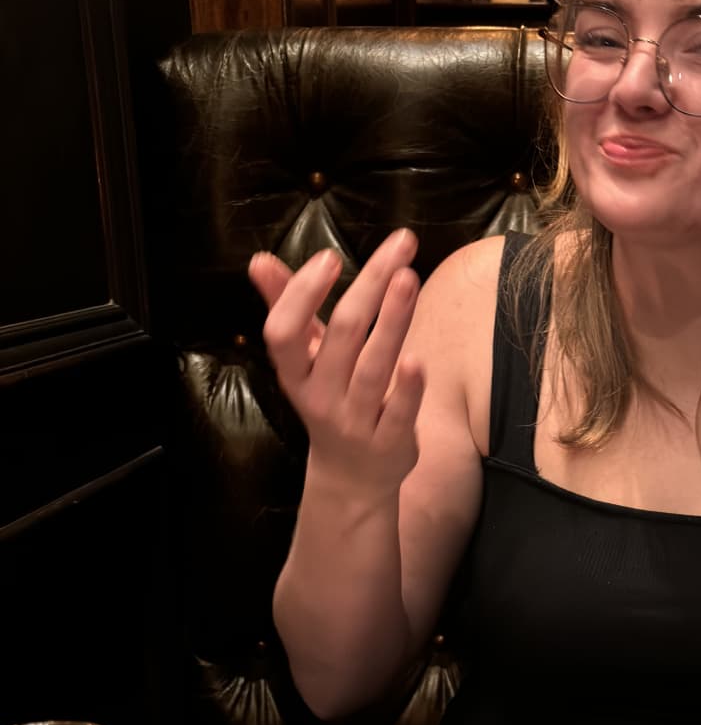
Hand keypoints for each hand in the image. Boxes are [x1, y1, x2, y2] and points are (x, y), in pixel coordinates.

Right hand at [249, 228, 422, 493]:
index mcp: (296, 373)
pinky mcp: (390, 441)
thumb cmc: (330, 401)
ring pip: (373, 367)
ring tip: (409, 279)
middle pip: (344, 335)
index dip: (303, 294)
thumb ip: (286, 308)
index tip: (330, 257)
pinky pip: (398, 413)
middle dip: (371, 286)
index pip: (285, 331)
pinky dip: (407, 388)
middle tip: (401, 246)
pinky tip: (418, 359)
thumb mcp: (305, 360)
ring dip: (393, 322)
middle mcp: (321, 396)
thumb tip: (260, 261)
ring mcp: (356, 420)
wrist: (352, 478)